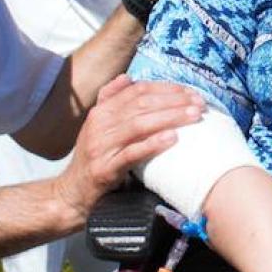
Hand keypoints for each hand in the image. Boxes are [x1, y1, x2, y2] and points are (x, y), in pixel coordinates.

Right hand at [51, 76, 201, 220]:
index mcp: (101, 111)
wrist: (72, 193)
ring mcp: (101, 146)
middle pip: (141, 105)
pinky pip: (132, 153)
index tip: (190, 91)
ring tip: (193, 116)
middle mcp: (99, 124)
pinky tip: (173, 139)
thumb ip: (112, 101)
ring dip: (170, 118)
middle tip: (199, 103)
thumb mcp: (99, 126)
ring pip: (139, 125)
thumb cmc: (93, 158)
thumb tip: (127, 78)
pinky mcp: (104, 169)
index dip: (166, 88)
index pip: (137, 91)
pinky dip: (153, 144)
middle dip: (174, 101)